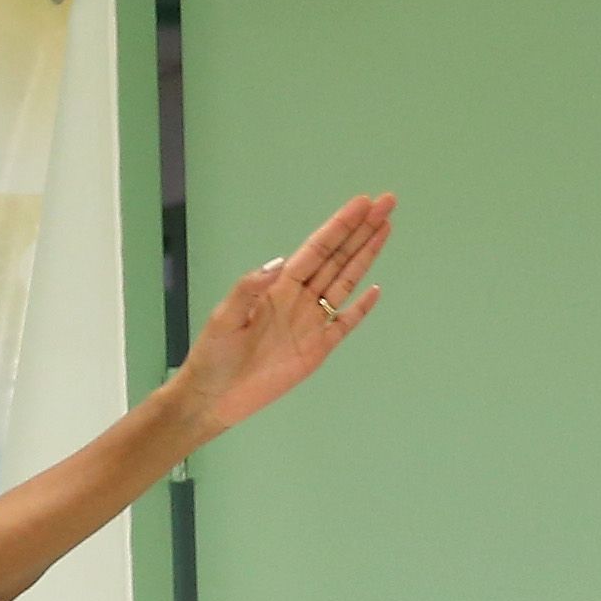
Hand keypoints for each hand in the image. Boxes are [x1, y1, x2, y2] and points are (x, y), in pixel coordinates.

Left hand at [179, 193, 391, 439]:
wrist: (213, 397)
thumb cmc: (213, 356)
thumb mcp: (224, 318)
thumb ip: (248, 289)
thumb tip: (280, 263)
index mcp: (277, 287)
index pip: (316, 249)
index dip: (339, 226)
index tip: (362, 203)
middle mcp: (298, 299)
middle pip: (337, 258)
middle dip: (361, 231)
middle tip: (387, 202)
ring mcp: (311, 323)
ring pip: (346, 282)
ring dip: (366, 257)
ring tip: (386, 228)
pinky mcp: (318, 349)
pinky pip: (345, 324)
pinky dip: (361, 308)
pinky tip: (376, 289)